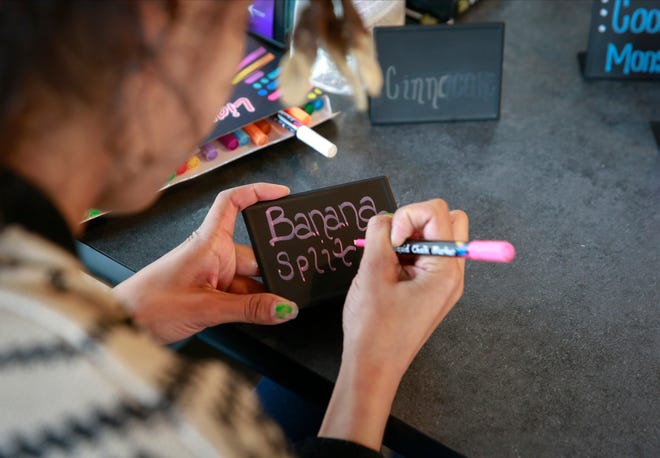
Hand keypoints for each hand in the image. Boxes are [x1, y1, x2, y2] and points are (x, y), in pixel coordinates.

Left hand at [113, 183, 298, 343]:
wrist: (123, 325)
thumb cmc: (149, 305)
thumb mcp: (207, 307)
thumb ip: (249, 309)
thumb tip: (284, 307)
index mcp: (207, 243)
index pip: (233, 203)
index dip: (257, 192)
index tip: (281, 195)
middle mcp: (210, 254)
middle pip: (251, 253)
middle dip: (269, 270)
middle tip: (287, 288)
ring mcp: (210, 273)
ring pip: (247, 278)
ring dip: (259, 294)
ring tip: (270, 310)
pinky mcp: (208, 291)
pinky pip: (238, 293)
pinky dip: (249, 305)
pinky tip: (258, 316)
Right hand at [319, 199, 467, 449]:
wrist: (372, 368)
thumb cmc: (374, 328)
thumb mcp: (373, 272)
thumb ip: (378, 234)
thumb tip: (383, 219)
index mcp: (446, 269)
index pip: (436, 212)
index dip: (406, 215)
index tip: (388, 240)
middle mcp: (452, 274)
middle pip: (447, 221)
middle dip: (415, 220)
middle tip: (392, 242)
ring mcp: (442, 283)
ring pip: (434, 237)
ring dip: (408, 238)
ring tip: (386, 261)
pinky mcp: (430, 290)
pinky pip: (424, 257)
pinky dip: (404, 254)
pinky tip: (386, 272)